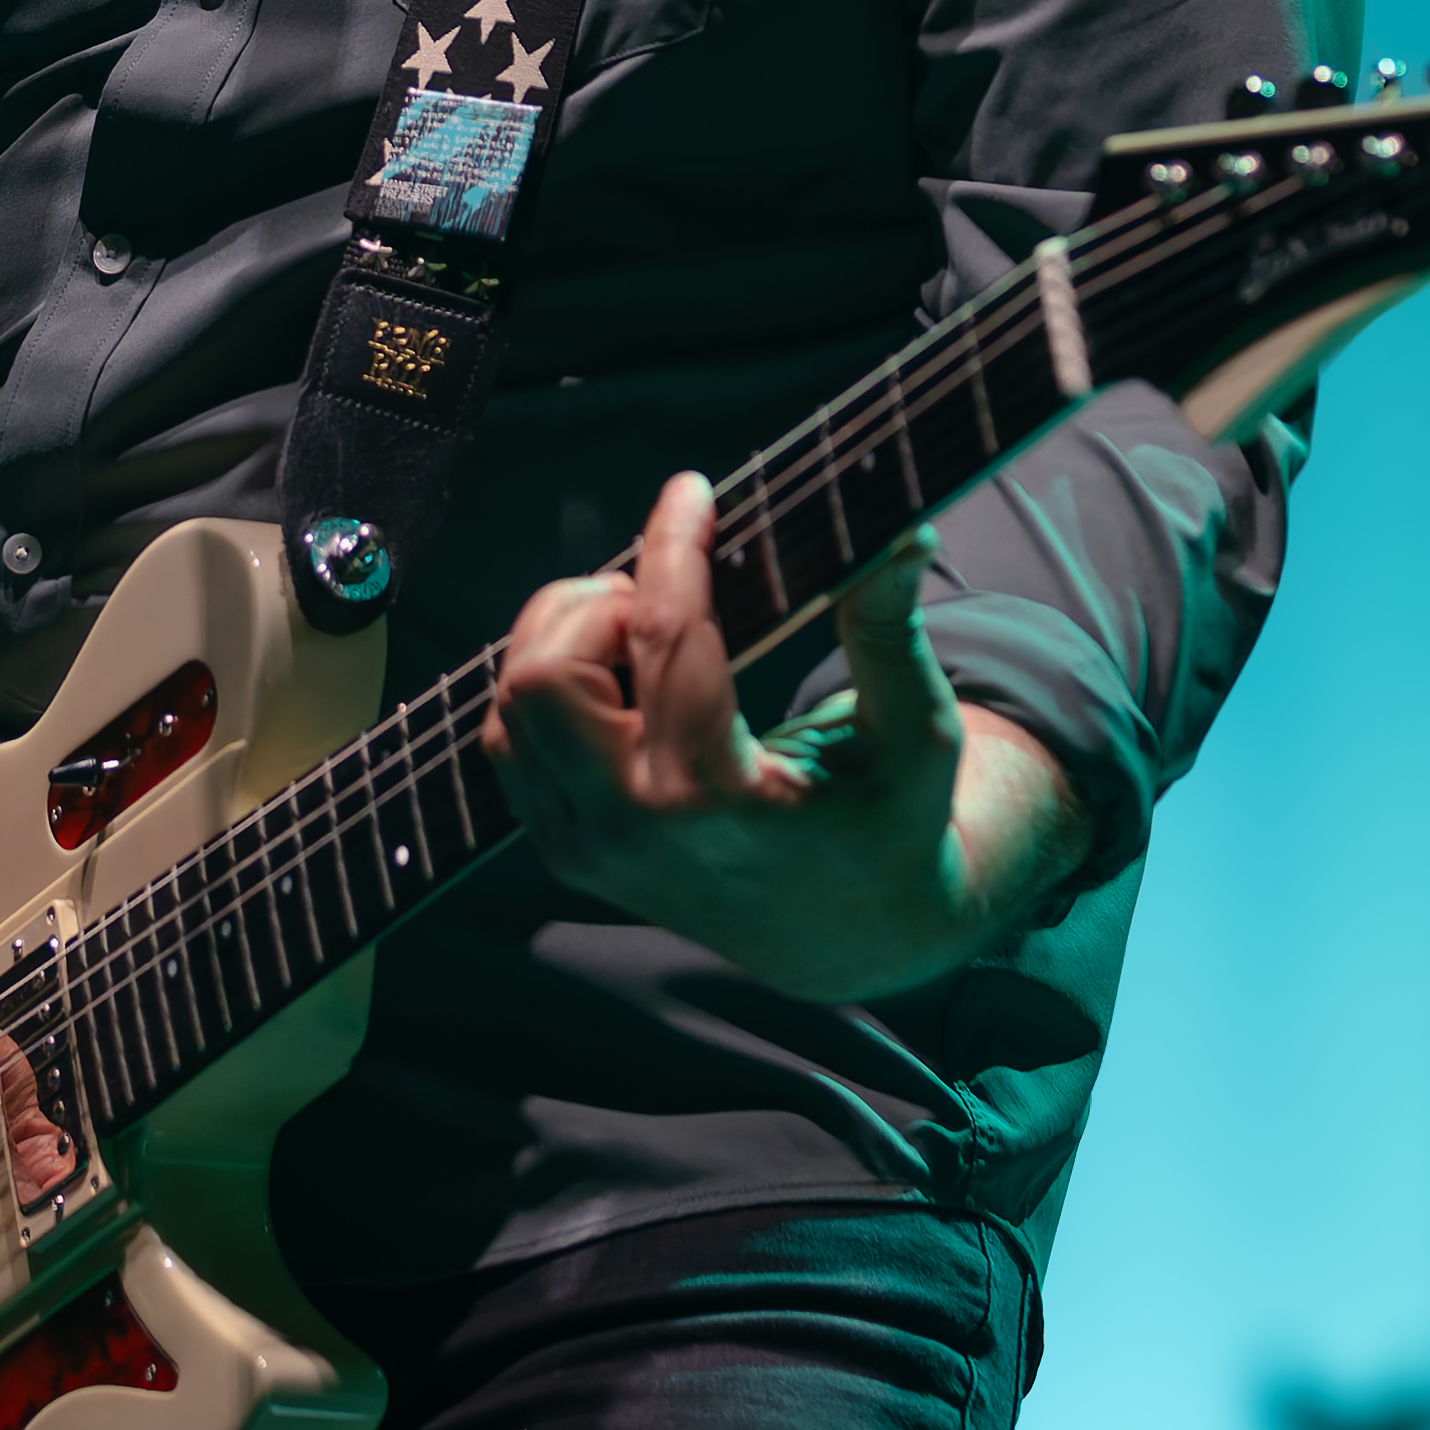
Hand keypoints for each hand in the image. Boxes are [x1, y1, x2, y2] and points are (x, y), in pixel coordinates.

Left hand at [483, 471, 1075, 1004]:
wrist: (848, 938)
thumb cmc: (889, 826)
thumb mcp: (918, 736)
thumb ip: (891, 633)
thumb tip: (904, 532)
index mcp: (714, 797)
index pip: (663, 638)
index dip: (674, 546)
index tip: (693, 490)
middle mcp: (630, 830)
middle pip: (545, 674)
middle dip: (598, 604)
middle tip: (664, 594)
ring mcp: (584, 848)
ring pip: (512, 704)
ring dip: (565, 642)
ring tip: (644, 633)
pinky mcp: (563, 851)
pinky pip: (511, 742)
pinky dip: (550, 689)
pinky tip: (620, 676)